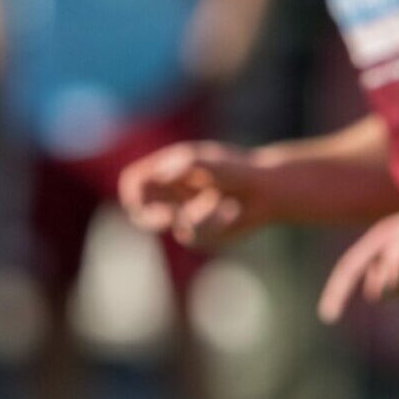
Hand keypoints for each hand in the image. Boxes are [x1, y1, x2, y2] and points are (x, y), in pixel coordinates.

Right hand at [118, 140, 274, 248]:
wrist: (267, 190)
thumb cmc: (237, 169)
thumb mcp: (210, 161)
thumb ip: (184, 165)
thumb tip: (160, 176)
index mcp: (166, 171)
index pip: (133, 182)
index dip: (131, 193)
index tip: (140, 200)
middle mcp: (170, 194)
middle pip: (140, 212)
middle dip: (151, 218)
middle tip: (170, 217)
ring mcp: (183, 215)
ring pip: (175, 225)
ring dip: (201, 215)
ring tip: (223, 202)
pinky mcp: (200, 233)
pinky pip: (196, 236)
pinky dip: (215, 223)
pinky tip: (233, 211)